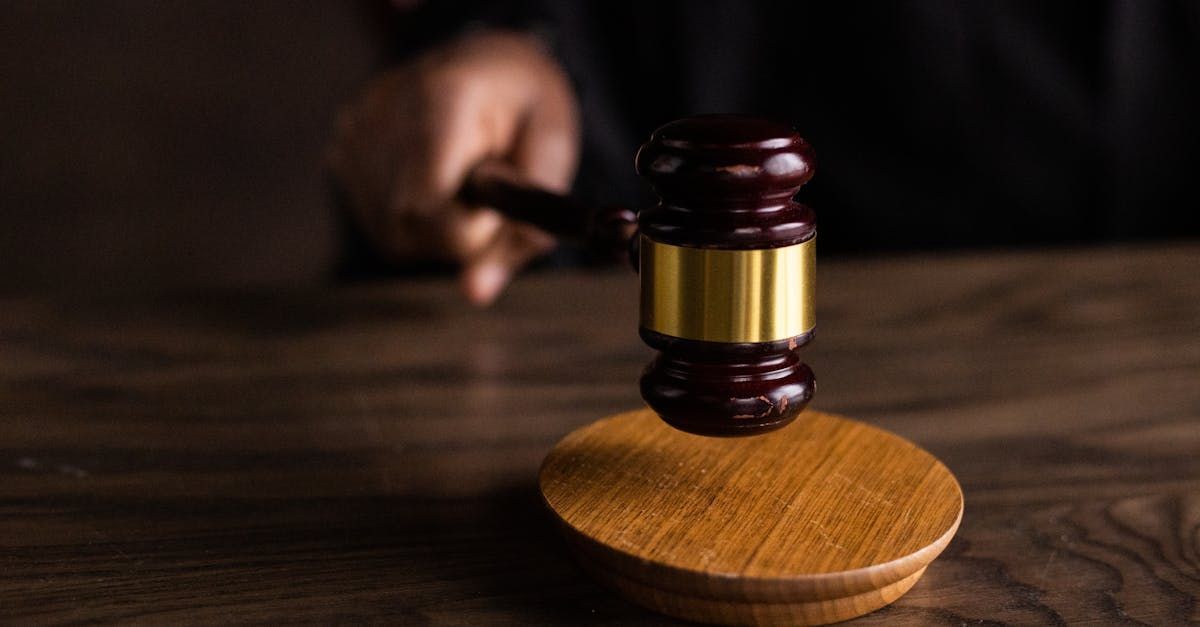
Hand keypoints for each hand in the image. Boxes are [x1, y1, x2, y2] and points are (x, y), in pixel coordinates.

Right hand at [328, 30, 579, 304]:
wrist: (489, 63)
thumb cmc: (527, 110)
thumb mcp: (552, 155)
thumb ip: (523, 228)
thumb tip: (475, 294)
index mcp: (443, 97)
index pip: (427, 204)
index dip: (468, 230)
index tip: (496, 204)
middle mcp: (385, 109)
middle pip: (407, 226)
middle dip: (457, 233)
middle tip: (487, 194)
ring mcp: (355, 129)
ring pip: (391, 234)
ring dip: (436, 231)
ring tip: (461, 181)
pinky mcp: (341, 147)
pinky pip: (378, 223)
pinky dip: (413, 221)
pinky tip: (433, 182)